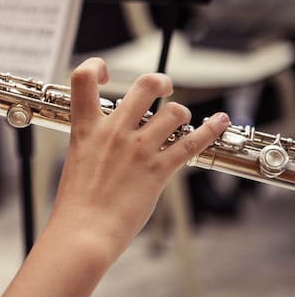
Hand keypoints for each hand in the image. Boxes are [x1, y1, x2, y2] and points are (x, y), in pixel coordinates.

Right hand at [51, 58, 229, 261]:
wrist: (83, 231)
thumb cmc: (76, 202)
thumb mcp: (77, 159)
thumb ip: (94, 140)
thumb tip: (110, 133)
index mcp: (86, 127)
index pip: (83, 77)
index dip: (96, 66)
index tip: (106, 75)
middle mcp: (114, 131)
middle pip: (146, 85)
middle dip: (160, 81)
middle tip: (163, 87)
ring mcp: (138, 149)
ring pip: (174, 111)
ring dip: (180, 114)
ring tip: (177, 122)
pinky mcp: (158, 170)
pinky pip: (191, 142)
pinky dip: (210, 129)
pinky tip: (219, 120)